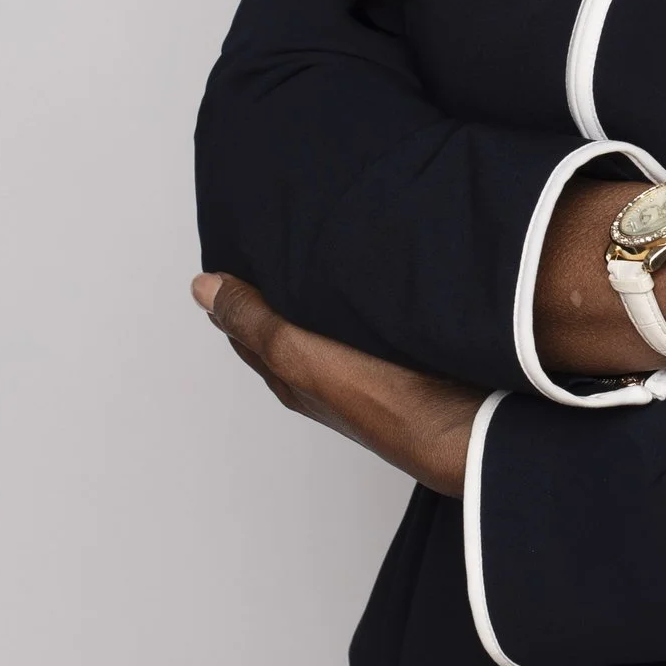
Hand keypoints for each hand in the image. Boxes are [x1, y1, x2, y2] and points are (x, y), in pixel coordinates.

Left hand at [192, 273, 482, 496]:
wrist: (465, 429)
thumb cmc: (382, 398)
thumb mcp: (298, 353)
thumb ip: (253, 319)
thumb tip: (200, 287)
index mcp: (289, 373)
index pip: (247, 326)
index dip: (236, 290)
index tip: (235, 246)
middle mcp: (323, 373)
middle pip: (286, 323)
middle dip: (276, 284)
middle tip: (274, 235)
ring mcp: (366, 367)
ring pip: (329, 319)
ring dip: (323, 287)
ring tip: (324, 245)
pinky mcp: (405, 355)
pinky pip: (370, 317)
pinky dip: (360, 295)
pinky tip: (373, 278)